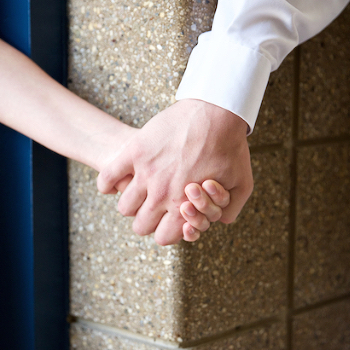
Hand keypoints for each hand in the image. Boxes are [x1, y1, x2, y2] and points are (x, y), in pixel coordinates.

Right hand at [97, 99, 252, 244]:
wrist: (216, 111)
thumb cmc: (230, 147)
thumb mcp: (242, 184)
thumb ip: (230, 210)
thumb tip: (217, 223)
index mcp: (185, 206)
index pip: (163, 238)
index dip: (167, 231)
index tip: (169, 219)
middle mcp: (162, 194)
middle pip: (140, 226)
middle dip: (147, 220)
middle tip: (154, 207)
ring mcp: (146, 173)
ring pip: (124, 207)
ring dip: (130, 203)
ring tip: (140, 192)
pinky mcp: (135, 152)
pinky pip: (107, 178)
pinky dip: (107, 184)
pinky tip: (115, 182)